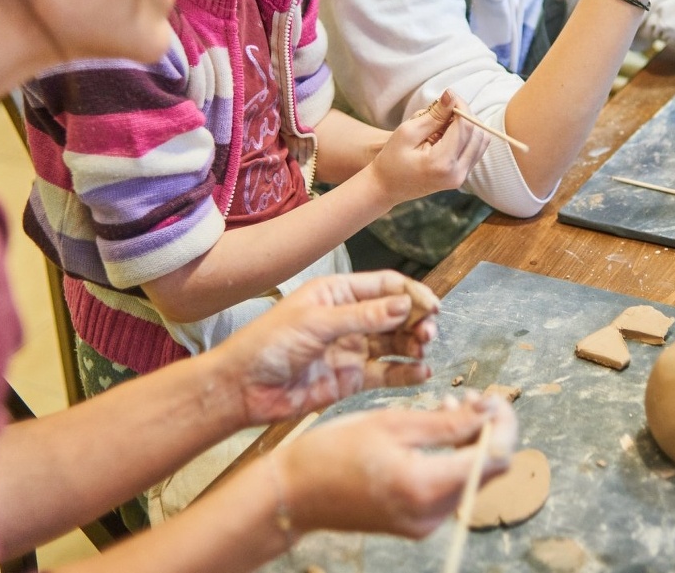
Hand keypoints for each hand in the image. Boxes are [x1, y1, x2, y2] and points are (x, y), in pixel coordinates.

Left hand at [212, 271, 442, 424]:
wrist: (242, 389)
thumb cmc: (267, 345)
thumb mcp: (316, 323)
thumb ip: (363, 316)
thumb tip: (405, 305)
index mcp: (337, 293)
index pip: (385, 286)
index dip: (411, 293)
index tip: (432, 306)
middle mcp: (348, 319)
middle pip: (395, 314)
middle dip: (416, 320)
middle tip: (428, 332)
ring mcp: (351, 349)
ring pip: (394, 343)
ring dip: (413, 345)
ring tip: (423, 349)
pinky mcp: (351, 379)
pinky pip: (386, 373)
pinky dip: (406, 373)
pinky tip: (421, 372)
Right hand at [279, 392, 518, 538]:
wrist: (294, 493)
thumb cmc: (332, 453)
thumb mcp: (392, 423)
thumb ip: (447, 422)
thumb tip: (489, 411)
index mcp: (426, 487)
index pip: (495, 458)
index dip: (503, 425)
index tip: (494, 398)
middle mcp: (431, 514)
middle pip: (487, 471)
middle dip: (486, 430)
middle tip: (470, 397)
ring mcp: (424, 523)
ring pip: (471, 478)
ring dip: (469, 441)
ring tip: (448, 407)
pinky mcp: (416, 521)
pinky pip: (450, 488)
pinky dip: (451, 458)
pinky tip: (434, 433)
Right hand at [370, 89, 487, 204]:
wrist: (387, 187)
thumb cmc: (391, 159)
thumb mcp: (408, 132)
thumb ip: (434, 115)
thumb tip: (452, 95)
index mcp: (442, 163)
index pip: (466, 126)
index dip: (461, 106)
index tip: (449, 96)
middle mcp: (457, 173)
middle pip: (478, 133)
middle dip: (465, 116)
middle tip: (444, 111)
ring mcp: (461, 177)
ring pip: (481, 141)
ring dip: (468, 126)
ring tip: (444, 124)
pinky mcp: (461, 177)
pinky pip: (476, 150)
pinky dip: (467, 137)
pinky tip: (447, 135)